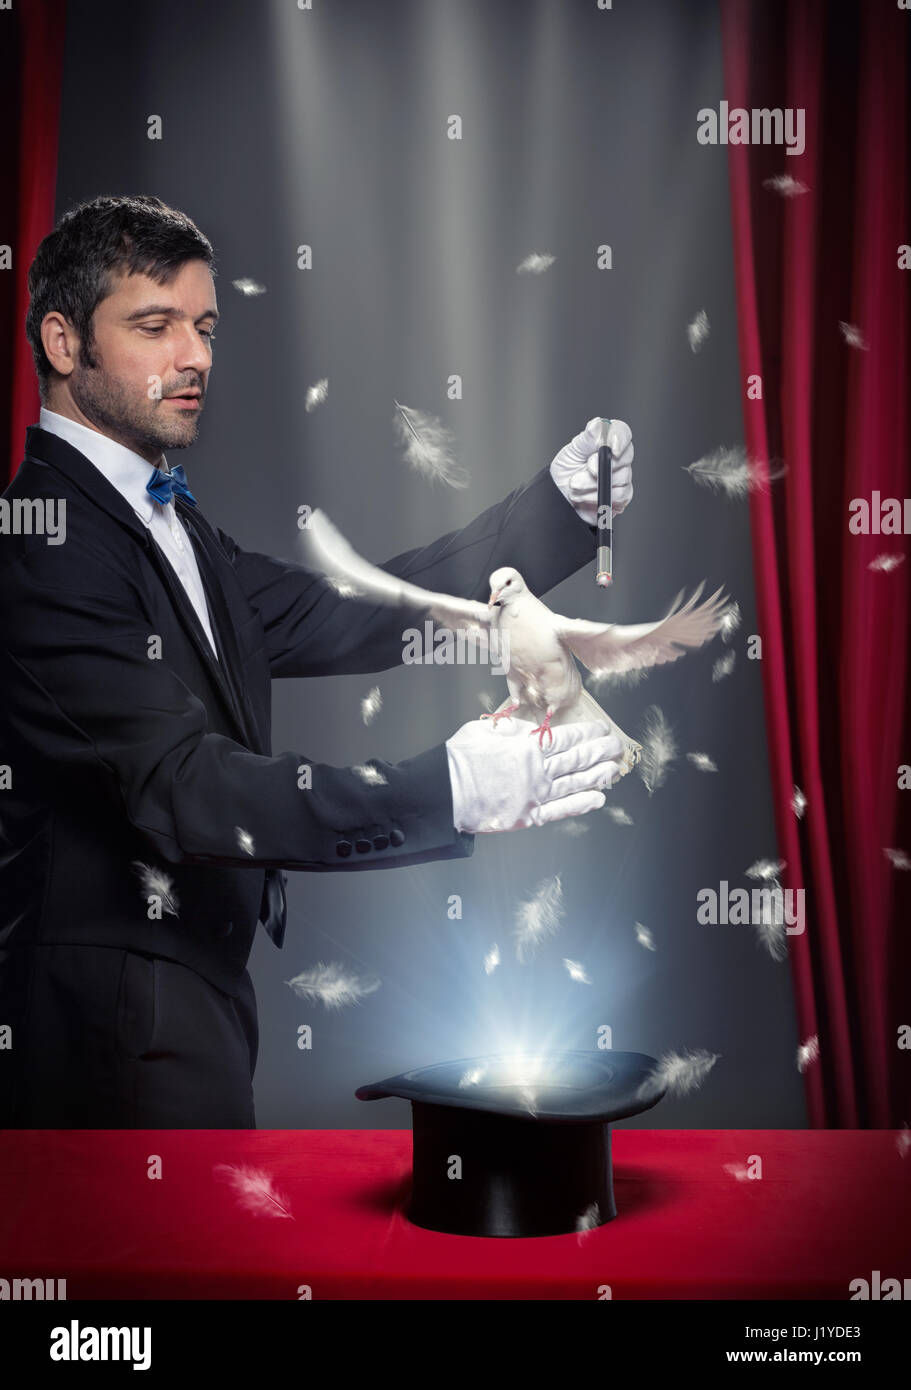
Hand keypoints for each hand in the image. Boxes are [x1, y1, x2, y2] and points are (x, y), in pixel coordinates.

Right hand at [445, 716, 623, 833]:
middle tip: (616, 747)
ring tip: (613, 770)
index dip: (587, 734)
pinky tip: (597, 799)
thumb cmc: (459, 760)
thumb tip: (531, 728)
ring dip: (597, 776)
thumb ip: (512, 729)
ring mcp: (535, 795)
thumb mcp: (485, 731)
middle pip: (577, 760)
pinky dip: (581, 804)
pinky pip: (561, 810)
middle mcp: (538, 772)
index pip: (566, 739)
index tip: (601, 730)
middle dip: (600, 752)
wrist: (444, 793)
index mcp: (527, 747)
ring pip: (575, 783)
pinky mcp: (528, 816)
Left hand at [549, 417, 633, 525]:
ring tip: (576, 485)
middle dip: (603, 465)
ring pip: (621, 478)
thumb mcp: (572, 452)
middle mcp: (618, 457)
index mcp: (607, 440)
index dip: (620, 438)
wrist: (560, 497)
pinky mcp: (622, 496)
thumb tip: (598, 426)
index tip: (611, 447)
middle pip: (625, 456)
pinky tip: (584, 496)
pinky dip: (597, 496)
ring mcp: (622, 476)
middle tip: (587, 468)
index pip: (622, 432)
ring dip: (593, 483)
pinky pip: (619, 496)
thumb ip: (586, 439)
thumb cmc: (567, 471)